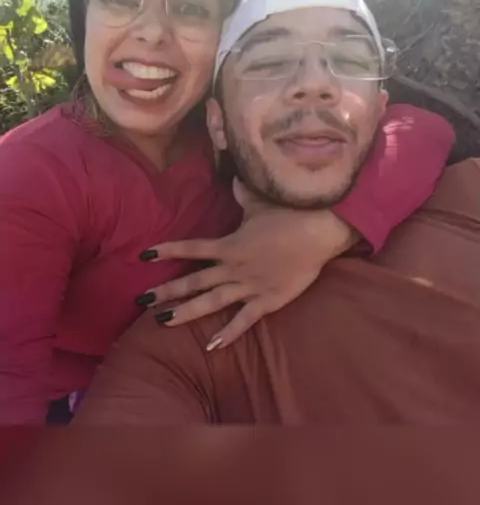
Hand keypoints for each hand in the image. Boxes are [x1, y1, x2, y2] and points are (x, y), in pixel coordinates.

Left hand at [137, 180, 358, 349]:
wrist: (316, 232)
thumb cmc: (289, 214)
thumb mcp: (260, 202)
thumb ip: (242, 194)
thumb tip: (234, 179)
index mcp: (229, 244)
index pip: (192, 248)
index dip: (168, 251)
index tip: (145, 255)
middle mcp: (233, 267)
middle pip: (194, 281)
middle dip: (167, 291)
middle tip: (142, 300)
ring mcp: (248, 286)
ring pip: (211, 302)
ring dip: (186, 312)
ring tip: (163, 322)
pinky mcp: (267, 301)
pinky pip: (244, 320)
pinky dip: (229, 334)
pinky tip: (212, 346)